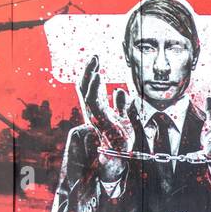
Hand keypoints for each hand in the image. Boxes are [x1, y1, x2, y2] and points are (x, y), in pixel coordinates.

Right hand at [79, 55, 129, 182]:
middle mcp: (93, 112)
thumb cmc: (123, 138)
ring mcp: (96, 118)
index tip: (96, 59)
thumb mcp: (124, 117)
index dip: (91, 73)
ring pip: (88, 94)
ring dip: (90, 78)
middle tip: (94, 57)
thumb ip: (121, 104)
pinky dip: (96, 89)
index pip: (90, 88)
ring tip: (95, 63)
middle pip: (86, 89)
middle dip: (88, 72)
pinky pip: (96, 103)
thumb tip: (119, 90)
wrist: (124, 155)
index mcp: (97, 109)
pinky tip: (101, 78)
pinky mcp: (102, 123)